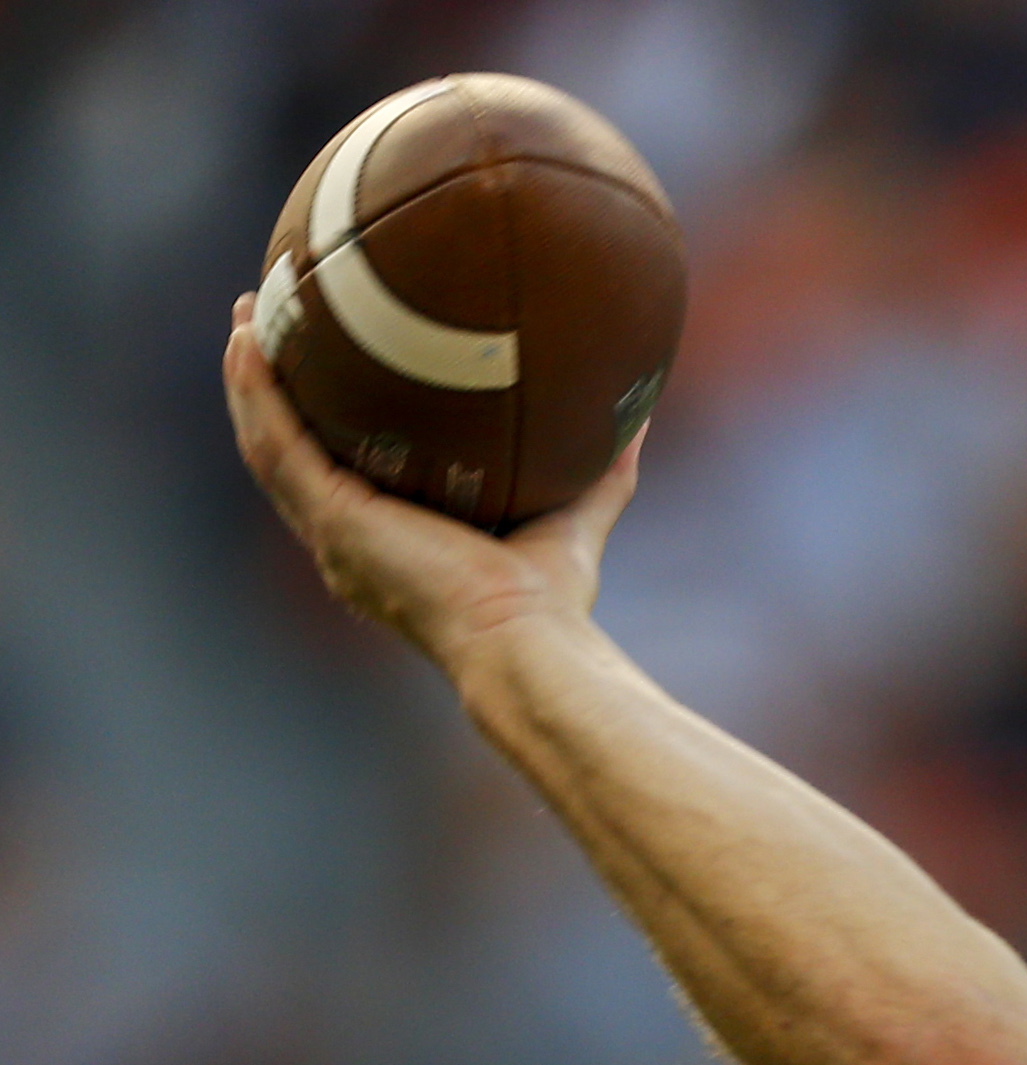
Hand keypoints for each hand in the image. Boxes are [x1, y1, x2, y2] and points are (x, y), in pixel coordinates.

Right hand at [222, 293, 640, 670]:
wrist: (527, 639)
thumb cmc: (551, 602)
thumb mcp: (576, 518)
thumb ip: (603, 470)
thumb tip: (640, 417)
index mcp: (390, 544)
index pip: (342, 473)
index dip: (325, 423)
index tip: (326, 366)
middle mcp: (349, 543)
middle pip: (291, 454)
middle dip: (273, 392)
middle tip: (263, 328)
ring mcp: (333, 536)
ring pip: (269, 447)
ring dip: (250, 382)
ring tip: (243, 320)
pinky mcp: (332, 523)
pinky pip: (277, 449)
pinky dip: (257, 396)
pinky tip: (247, 344)